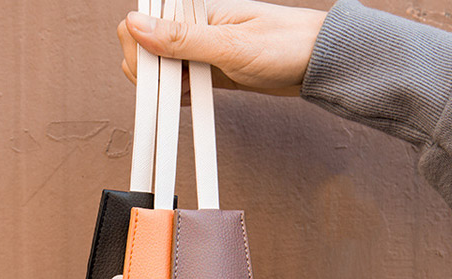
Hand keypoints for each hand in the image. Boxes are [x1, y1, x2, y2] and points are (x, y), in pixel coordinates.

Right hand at [117, 0, 327, 96]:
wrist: (315, 65)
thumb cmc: (284, 45)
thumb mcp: (230, 45)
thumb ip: (181, 38)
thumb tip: (136, 25)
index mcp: (194, 8)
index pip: (140, 22)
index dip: (141, 51)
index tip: (158, 73)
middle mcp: (192, 26)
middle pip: (144, 48)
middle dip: (152, 73)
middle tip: (178, 84)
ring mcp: (199, 50)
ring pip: (160, 70)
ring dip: (166, 87)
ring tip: (192, 90)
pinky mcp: (207, 70)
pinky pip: (179, 84)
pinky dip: (180, 96)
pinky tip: (194, 97)